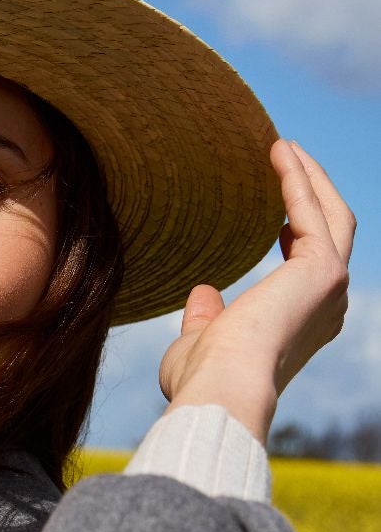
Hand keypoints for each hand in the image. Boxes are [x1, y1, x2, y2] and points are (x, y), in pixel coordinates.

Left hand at [157, 140, 355, 439]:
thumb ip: (204, 318)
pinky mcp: (322, 267)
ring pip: (332, 215)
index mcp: (304, 326)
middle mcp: (328, 306)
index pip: (311, 269)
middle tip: (288, 160)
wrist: (220, 386)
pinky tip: (278, 150)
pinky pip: (311, 209)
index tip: (275, 220)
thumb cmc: (203, 379)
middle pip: (333, 233)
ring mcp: (331, 285)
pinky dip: (297, 178)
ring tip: (283, 146)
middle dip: (314, 194)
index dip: (297, 238)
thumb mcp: (198, 344)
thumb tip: (201, 293)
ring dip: (309, 177)